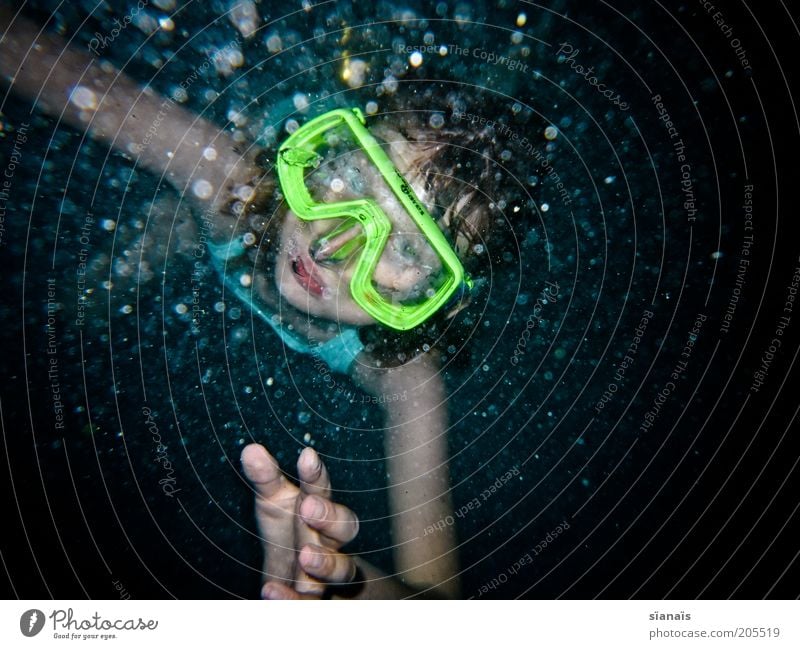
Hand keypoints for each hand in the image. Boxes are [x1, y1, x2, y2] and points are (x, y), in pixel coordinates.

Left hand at [241, 443, 359, 598]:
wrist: (300, 577)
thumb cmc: (288, 529)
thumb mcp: (273, 501)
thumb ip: (264, 478)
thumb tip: (250, 449)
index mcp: (319, 508)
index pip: (322, 488)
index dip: (315, 474)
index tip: (306, 456)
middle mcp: (330, 539)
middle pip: (346, 526)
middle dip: (331, 516)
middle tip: (308, 507)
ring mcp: (326, 572)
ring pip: (343, 569)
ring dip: (326, 562)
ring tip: (305, 555)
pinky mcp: (313, 600)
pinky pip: (310, 604)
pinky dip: (291, 600)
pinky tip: (270, 592)